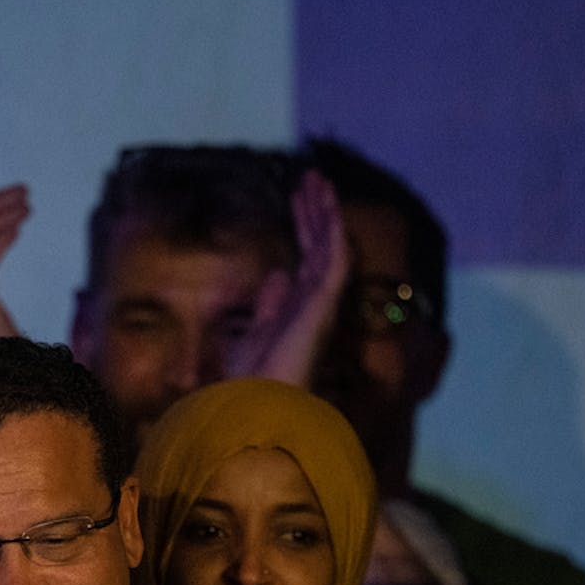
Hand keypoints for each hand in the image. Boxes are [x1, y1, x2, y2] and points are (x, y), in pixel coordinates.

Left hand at [227, 169, 349, 383]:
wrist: (255, 405)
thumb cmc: (250, 382)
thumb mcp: (252, 335)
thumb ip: (267, 306)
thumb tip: (276, 275)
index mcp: (296, 311)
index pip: (304, 261)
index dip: (302, 229)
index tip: (296, 200)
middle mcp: (312, 306)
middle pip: (316, 249)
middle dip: (313, 213)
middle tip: (310, 179)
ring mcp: (319, 304)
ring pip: (328, 248)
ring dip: (323, 213)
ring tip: (316, 179)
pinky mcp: (321, 305)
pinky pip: (333, 260)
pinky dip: (331, 231)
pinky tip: (327, 204)